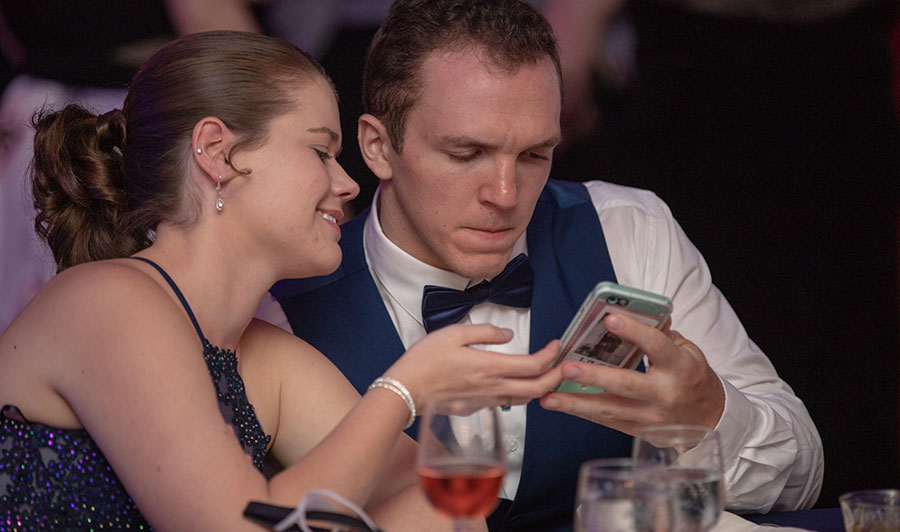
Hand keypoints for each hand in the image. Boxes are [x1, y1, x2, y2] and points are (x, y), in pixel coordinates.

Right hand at [385, 324, 562, 408]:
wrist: (405, 391)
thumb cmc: (424, 361)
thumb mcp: (454, 333)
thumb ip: (486, 332)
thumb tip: (507, 335)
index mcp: (490, 367)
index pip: (533, 366)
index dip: (551, 355)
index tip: (556, 345)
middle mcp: (492, 388)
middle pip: (537, 389)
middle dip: (556, 377)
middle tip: (563, 364)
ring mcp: (485, 402)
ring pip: (523, 399)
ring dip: (540, 387)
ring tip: (545, 373)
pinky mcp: (475, 409)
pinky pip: (504, 402)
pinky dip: (518, 392)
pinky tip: (514, 383)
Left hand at [539, 314, 724, 434]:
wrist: (710, 418)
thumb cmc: (692, 378)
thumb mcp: (687, 352)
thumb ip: (663, 334)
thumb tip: (642, 312)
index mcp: (680, 368)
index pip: (657, 347)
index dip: (635, 332)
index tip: (611, 319)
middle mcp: (665, 394)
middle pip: (627, 384)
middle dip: (594, 377)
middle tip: (566, 368)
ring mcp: (652, 417)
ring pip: (611, 410)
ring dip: (576, 403)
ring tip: (549, 397)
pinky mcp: (640, 431)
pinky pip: (608, 422)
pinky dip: (583, 413)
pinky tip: (561, 405)